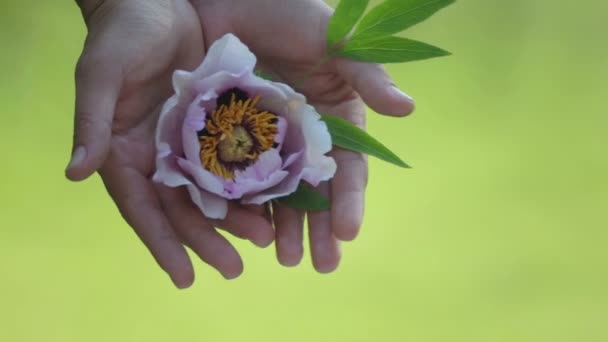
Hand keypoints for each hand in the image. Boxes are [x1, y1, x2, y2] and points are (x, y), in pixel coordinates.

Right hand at [67, 0, 273, 287]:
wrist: (157, 1)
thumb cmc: (121, 35)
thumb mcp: (101, 74)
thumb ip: (91, 122)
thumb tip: (75, 174)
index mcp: (125, 153)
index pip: (142, 208)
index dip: (161, 243)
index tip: (184, 277)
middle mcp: (158, 156)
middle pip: (181, 209)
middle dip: (205, 240)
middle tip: (235, 269)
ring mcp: (188, 143)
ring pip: (212, 190)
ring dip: (235, 216)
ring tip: (264, 239)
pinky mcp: (215, 125)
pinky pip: (233, 159)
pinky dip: (249, 181)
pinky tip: (273, 199)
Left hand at [191, 0, 414, 271]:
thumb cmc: (285, 11)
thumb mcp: (334, 39)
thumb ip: (367, 74)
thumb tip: (408, 109)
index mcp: (334, 119)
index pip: (348, 169)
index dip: (350, 200)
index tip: (348, 232)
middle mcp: (303, 137)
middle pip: (315, 193)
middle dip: (319, 229)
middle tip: (319, 265)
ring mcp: (265, 142)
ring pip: (278, 194)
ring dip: (283, 228)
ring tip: (283, 259)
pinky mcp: (228, 139)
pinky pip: (237, 178)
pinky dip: (242, 206)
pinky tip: (244, 231)